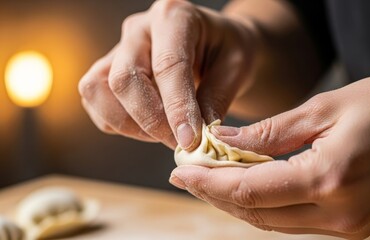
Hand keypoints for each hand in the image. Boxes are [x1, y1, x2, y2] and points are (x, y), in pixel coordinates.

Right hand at [79, 0, 257, 148]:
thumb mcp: (238, 66)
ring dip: (131, 125)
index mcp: (174, 17)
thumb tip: (198, 136)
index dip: (177, 107)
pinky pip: (98, 104)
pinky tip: (152, 128)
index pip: (168, 65)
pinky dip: (121, 125)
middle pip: (124, 79)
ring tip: (167, 135)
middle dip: (151, 121)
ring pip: (99, 91)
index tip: (190, 140)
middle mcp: (139, 29)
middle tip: (182, 142)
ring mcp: (118, 49)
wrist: (214, 45)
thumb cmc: (226, 51)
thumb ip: (217, 97)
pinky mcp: (107, 71)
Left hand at [170, 69, 369, 238]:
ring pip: (273, 222)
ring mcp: (350, 226)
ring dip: (238, 200)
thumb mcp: (325, 107)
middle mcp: (341, 214)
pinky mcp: (355, 225)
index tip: (180, 170)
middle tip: (186, 174)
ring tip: (209, 177)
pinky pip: (295, 220)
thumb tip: (224, 139)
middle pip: (256, 213)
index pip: (250, 190)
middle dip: (215, 194)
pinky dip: (265, 203)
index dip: (209, 181)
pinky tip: (248, 183)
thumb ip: (270, 131)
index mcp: (332, 179)